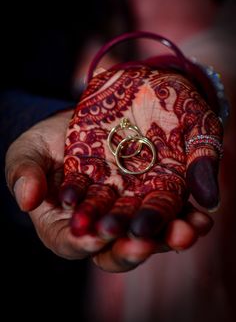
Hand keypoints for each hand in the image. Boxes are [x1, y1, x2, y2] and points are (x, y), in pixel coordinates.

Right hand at [5, 94, 213, 271]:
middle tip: (146, 243)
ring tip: (188, 230)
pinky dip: (185, 215)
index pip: (75, 244)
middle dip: (134, 248)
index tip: (96, 236)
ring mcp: (128, 213)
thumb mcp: (27, 154)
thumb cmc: (44, 146)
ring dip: (170, 236)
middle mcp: (101, 227)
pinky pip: (168, 211)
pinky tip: (201, 214)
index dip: (85, 243)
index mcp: (66, 226)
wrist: (76, 125)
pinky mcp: (149, 196)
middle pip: (117, 248)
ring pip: (149, 234)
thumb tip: (25, 200)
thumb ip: (24, 175)